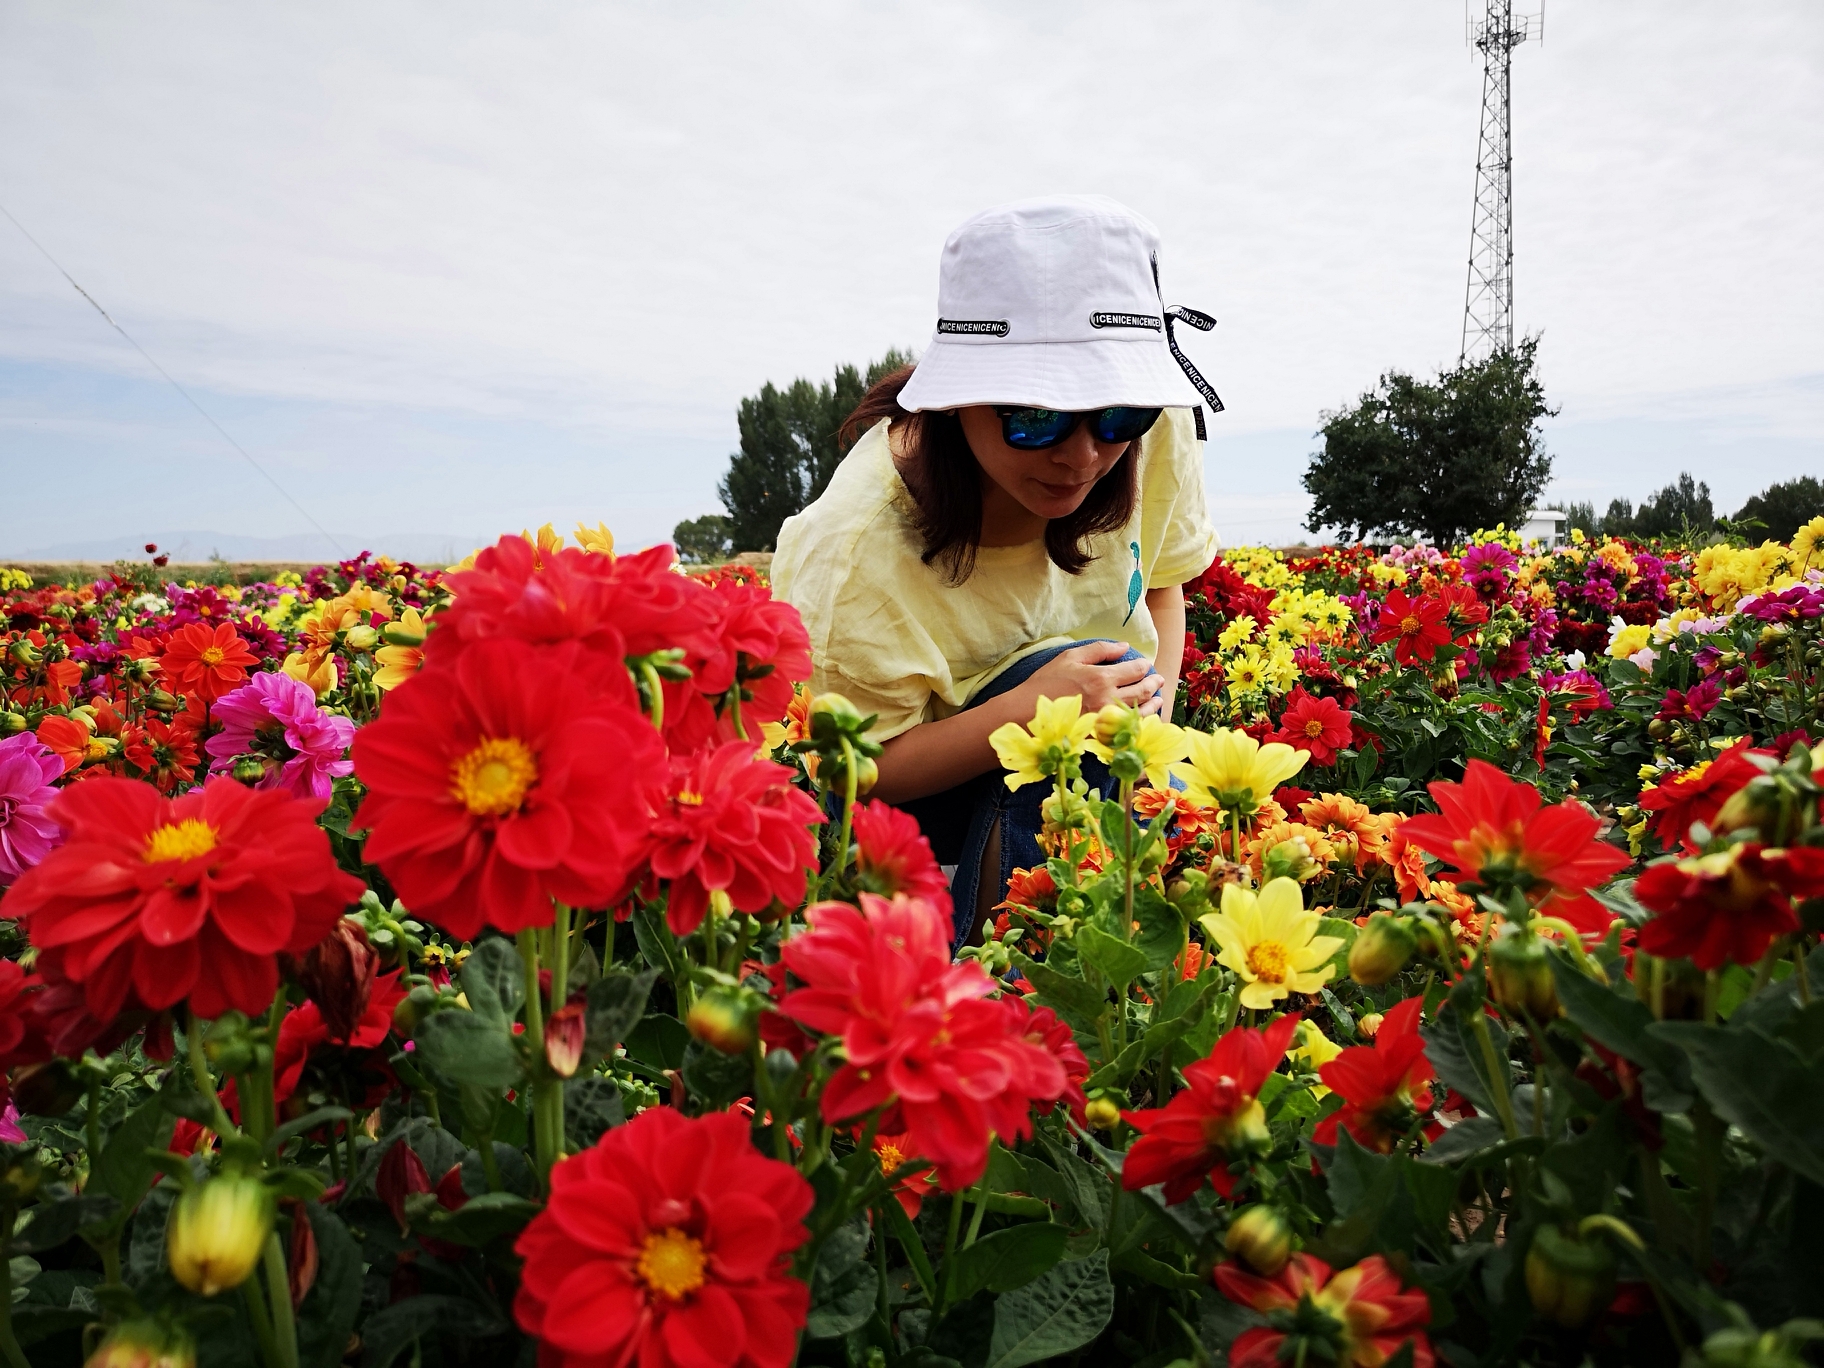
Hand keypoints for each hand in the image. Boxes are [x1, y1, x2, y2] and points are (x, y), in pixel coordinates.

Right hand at [1019, 641, 1162, 717]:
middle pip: (1142, 691)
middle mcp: (1108, 699)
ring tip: (1159, 698)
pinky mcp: (1102, 735)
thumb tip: (1123, 646)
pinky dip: (1142, 722)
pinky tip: (1145, 717)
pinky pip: (1129, 729)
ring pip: (1140, 711)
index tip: (1146, 664)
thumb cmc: (1046, 683)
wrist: (1026, 714)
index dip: (1143, 666)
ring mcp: (1106, 720)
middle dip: (1153, 683)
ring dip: (1153, 703)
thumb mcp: (1070, 658)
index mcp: (1101, 678)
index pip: (1134, 670)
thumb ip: (1099, 650)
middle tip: (1159, 680)